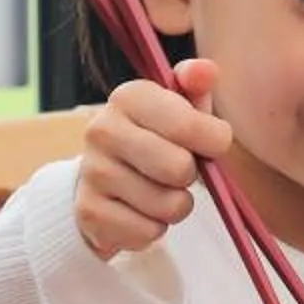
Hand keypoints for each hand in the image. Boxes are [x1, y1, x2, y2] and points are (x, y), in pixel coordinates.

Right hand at [74, 57, 231, 259]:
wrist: (106, 178)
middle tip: (180, 169)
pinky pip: (149, 232)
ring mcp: (91, 173)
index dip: (215, 140)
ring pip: (169, 206)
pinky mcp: (88, 213)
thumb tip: (205, 70)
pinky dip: (156, 227)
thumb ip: (196, 82)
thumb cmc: (159, 136)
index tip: (212, 142)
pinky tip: (141, 210)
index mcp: (129, 96)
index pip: (188, 125)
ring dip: (177, 204)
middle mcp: (101, 130)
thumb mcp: (181, 104)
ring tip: (161, 189)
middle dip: (193, 175)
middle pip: (179, 169)